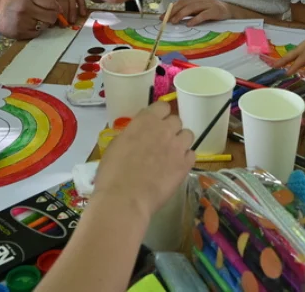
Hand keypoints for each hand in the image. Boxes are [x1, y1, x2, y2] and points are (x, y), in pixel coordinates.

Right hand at [0, 0, 58, 38]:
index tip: (55, 8)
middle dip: (52, 16)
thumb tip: (60, 6)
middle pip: (51, 16)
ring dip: (44, 24)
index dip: (56, 6)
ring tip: (36, 19)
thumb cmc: (14, 1)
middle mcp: (25, 9)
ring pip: (45, 26)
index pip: (52, 3)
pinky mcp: (20, 34)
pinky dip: (37, 30)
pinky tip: (29, 25)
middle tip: (47, 15)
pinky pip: (38, 34)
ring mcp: (22, 23)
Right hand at [93, 101, 194, 220]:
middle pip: (176, 120)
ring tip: (172, 154)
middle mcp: (164, 129)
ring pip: (188, 135)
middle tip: (162, 142)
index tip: (155, 124)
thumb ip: (133, 134)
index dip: (160, 115)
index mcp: (145, 121)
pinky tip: (176, 167)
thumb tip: (139, 135)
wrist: (124, 198)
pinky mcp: (185, 164)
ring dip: (180, 142)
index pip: (162, 106)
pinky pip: (192, 154)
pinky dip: (185, 159)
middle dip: (170, 129)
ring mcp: (177, 146)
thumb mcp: (117, 145)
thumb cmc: (112, 173)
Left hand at [169, 0, 230, 25]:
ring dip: (181, 14)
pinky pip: (203, 15)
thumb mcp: (198, 9)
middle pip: (184, 4)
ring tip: (175, 21)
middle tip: (166, 20)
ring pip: (191, 8)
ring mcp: (208, 4)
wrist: (228, 10)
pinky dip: (195, 19)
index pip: (180, 2)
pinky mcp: (214, 11)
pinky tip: (189, 24)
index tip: (162, 17)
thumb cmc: (210, 10)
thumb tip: (172, 18)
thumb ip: (187, 11)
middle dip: (173, 12)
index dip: (170, 9)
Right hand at [273, 30, 304, 73]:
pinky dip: (302, 56)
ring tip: (282, 64)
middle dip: (286, 58)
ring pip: (302, 49)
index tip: (285, 73)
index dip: (294, 65)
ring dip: (293, 57)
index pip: (303, 55)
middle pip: (298, 49)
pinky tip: (298, 63)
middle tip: (274, 65)